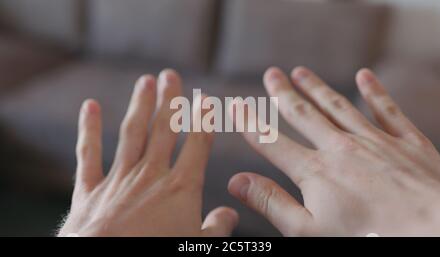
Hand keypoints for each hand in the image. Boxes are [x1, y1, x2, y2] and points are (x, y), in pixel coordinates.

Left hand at [58, 69, 237, 236]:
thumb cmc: (157, 253)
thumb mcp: (198, 246)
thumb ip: (217, 228)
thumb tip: (231, 214)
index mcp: (181, 187)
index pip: (197, 144)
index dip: (204, 120)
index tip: (205, 100)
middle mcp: (151, 175)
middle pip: (164, 130)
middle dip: (170, 101)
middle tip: (171, 76)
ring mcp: (119, 179)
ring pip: (132, 133)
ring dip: (140, 106)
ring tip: (145, 81)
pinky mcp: (90, 190)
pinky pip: (89, 154)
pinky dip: (89, 129)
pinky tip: (91, 106)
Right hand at [228, 67, 439, 235]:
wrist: (435, 232)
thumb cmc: (368, 238)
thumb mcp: (309, 232)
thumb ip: (271, 203)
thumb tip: (237, 181)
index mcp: (315, 171)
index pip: (273, 142)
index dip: (251, 123)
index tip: (237, 105)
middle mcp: (340, 147)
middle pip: (304, 114)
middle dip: (284, 93)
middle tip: (271, 74)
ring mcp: (375, 141)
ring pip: (338, 106)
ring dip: (317, 87)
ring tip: (301, 71)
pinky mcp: (407, 142)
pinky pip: (386, 109)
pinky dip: (374, 91)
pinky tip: (364, 76)